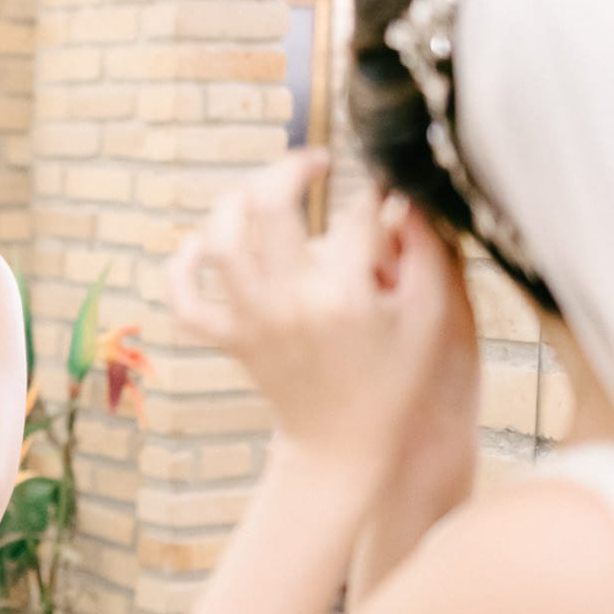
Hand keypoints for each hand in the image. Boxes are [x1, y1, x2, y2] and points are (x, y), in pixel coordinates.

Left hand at [168, 152, 472, 483]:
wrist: (344, 449)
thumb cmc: (395, 381)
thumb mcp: (430, 318)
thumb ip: (427, 252)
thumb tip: (406, 197)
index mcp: (344, 294)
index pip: (354, 213)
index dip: (373, 190)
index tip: (382, 188)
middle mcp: (289, 302)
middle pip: (268, 205)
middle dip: (292, 169)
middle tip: (316, 164)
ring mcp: (253, 321)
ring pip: (220, 240)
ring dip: (238, 202)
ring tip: (265, 192)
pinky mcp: (231, 338)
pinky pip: (185, 299)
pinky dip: (183, 266)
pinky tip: (203, 243)